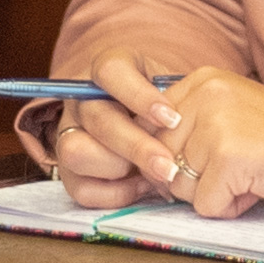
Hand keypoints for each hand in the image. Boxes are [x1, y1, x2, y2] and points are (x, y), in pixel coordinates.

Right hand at [53, 48, 184, 208]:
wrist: (152, 124)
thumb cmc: (169, 103)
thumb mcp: (177, 89)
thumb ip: (180, 97)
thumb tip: (194, 121)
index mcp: (108, 69)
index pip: (111, 71)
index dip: (140, 95)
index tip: (172, 118)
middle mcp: (82, 100)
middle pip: (98, 119)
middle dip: (136, 146)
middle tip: (168, 164)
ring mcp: (69, 135)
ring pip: (76, 152)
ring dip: (119, 168)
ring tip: (153, 174)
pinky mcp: (68, 172)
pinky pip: (80, 189)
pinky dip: (114, 193)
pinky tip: (142, 186)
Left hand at [148, 67, 263, 217]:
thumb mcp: (231, 120)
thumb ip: (185, 133)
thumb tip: (138, 171)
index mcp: (202, 80)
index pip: (147, 135)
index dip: (176, 160)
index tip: (218, 157)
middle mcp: (205, 94)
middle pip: (160, 163)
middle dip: (196, 180)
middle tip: (244, 165)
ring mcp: (217, 123)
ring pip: (179, 188)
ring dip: (215, 194)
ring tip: (255, 173)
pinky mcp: (231, 156)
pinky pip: (205, 206)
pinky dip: (233, 208)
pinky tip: (263, 185)